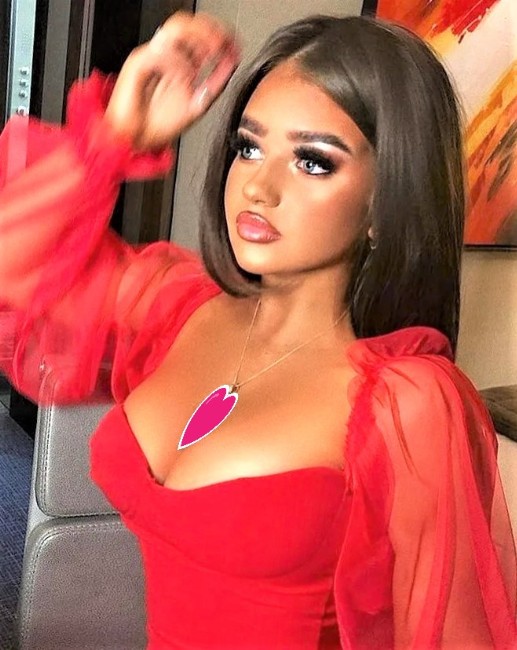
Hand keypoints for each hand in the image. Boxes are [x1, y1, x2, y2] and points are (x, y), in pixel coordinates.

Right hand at [103, 11, 239, 151]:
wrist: (136, 140)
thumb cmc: (157, 125)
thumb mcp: (197, 103)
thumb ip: (215, 83)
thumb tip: (232, 63)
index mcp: (175, 61)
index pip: (195, 33)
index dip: (217, 35)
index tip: (234, 45)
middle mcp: (163, 55)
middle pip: (186, 24)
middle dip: (209, 31)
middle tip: (223, 46)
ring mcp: (150, 56)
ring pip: (175, 30)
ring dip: (197, 39)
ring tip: (210, 55)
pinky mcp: (138, 64)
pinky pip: (161, 52)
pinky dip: (180, 63)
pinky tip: (189, 77)